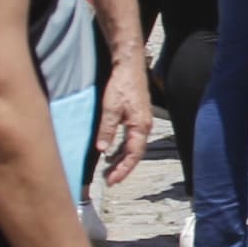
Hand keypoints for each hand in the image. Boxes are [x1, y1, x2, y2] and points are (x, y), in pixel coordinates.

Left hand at [93, 57, 152, 187]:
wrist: (129, 65)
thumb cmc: (122, 84)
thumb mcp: (111, 108)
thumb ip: (107, 130)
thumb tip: (103, 149)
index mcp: (140, 126)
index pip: (133, 155)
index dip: (123, 169)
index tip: (112, 180)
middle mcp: (144, 126)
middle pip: (135, 154)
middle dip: (123, 168)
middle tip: (109, 180)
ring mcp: (142, 122)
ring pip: (133, 147)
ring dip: (122, 159)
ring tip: (110, 170)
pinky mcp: (137, 117)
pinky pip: (131, 139)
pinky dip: (122, 149)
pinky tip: (113, 152)